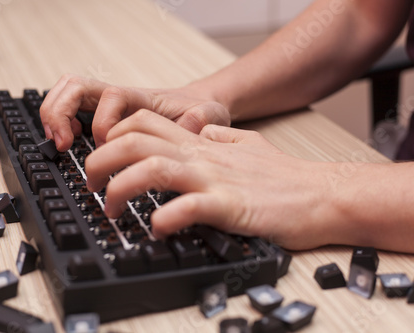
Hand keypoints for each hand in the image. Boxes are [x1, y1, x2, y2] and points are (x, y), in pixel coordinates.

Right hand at [40, 74, 229, 150]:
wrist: (198, 105)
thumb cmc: (201, 110)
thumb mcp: (211, 116)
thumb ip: (202, 122)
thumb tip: (186, 131)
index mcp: (142, 99)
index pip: (111, 97)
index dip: (102, 122)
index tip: (105, 146)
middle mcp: (121, 97)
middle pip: (75, 85)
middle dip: (60, 113)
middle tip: (62, 144)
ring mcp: (109, 104)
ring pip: (68, 92)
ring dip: (54, 115)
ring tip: (59, 143)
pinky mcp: (105, 113)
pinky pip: (72, 106)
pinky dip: (61, 121)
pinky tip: (70, 141)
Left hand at [84, 110, 338, 249]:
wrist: (321, 195)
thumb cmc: (285, 176)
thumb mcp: (247, 144)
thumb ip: (219, 136)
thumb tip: (198, 131)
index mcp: (202, 144)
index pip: (144, 122)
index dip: (113, 137)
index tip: (104, 160)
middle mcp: (203, 156)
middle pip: (136, 141)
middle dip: (100, 161)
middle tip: (92, 186)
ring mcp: (215, 179)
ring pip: (153, 168)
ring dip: (120, 188)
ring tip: (110, 210)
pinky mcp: (231, 207)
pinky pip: (189, 206)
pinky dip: (165, 216)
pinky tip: (156, 227)